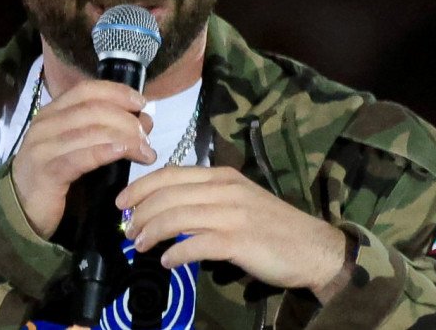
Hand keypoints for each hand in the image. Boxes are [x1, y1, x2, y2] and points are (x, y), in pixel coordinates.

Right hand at [10, 80, 156, 238]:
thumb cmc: (57, 177)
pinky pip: (81, 157)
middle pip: (94, 109)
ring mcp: (43, 147)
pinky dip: (106, 151)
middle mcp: (45, 124)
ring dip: (125, 138)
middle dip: (127, 120)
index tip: (141, 104)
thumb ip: (105, 131)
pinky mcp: (46, 172)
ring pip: (91, 131)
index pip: (87, 90)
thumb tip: (143, 120)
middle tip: (147, 138)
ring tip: (145, 153)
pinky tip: (123, 153)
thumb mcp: (80, 147)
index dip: (118, 92)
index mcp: (52, 113)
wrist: (23, 211)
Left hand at [115, 166, 351, 301]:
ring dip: (151, 232)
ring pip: (177, 217)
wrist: (314, 248)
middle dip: (140, 212)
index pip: (171, 173)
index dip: (141, 186)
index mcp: (223, 176)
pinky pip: (197, 244)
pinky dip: (177, 253)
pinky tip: (167, 262)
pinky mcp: (239, 241)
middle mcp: (225, 190)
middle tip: (127, 230)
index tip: (122, 202)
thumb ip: (207, 198)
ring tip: (139, 246)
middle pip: (168, 194)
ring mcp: (232, 214)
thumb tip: (168, 208)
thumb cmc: (274, 226)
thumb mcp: (239, 200)